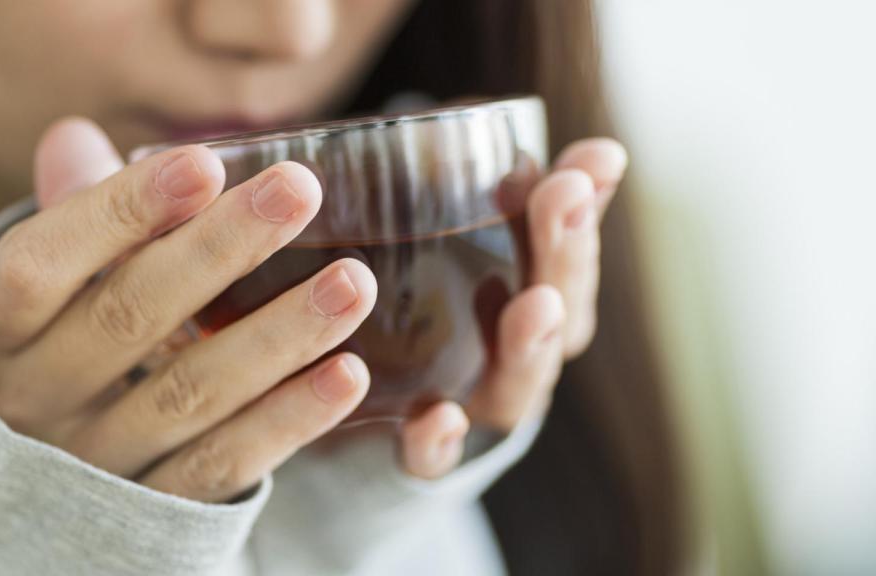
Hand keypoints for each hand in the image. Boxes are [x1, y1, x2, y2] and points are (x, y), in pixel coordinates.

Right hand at [0, 118, 377, 501]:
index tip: (204, 162)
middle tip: (301, 190)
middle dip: (219, 250)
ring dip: (277, 335)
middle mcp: (33, 401)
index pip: (41, 264)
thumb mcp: (45, 297)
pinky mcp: (157, 511)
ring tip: (352, 282)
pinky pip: (226, 463)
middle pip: (128, 318)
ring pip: (189, 394)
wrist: (40, 498)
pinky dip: (290, 419)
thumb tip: (74, 136)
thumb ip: (73, 220)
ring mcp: (95, 464)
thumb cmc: (53, 355)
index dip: (119, 211)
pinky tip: (348, 372)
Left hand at [399, 138, 628, 478]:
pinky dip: (440, 442)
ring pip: (518, 384)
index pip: (570, 252)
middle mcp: (519, 356)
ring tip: (534, 304)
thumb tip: (481, 113)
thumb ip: (475, 186)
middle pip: (560, 312)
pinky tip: (438, 418)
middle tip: (564, 197)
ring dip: (529, 344)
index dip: (588, 205)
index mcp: (534, 299)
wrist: (371, 417)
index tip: (596, 156)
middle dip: (566, 254)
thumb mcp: (446, 240)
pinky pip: (436, 457)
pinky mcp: (423, 452)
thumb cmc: (426, 307)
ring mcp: (478, 406)